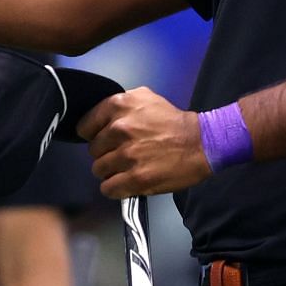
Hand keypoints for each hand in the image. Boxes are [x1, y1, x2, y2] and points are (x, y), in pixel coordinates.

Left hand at [80, 87, 212, 196]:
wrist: (200, 143)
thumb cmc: (172, 121)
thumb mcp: (145, 97)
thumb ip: (120, 104)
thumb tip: (99, 117)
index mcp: (119, 106)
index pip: (85, 126)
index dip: (94, 135)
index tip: (105, 140)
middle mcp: (119, 129)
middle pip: (93, 150)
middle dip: (105, 153)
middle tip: (122, 154)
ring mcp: (127, 155)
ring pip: (98, 170)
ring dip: (110, 171)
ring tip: (126, 169)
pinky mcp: (136, 178)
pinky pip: (108, 188)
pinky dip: (114, 188)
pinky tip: (126, 182)